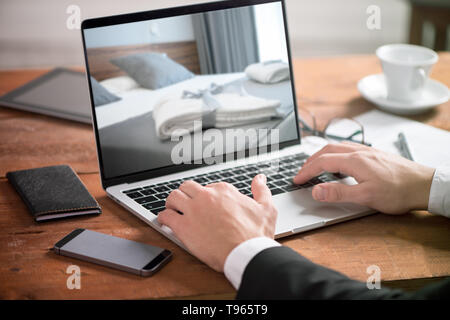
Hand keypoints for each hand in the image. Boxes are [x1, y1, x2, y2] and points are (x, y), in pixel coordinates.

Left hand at [157, 174, 276, 271]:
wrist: (246, 253)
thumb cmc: (256, 234)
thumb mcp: (266, 208)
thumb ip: (261, 191)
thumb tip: (260, 179)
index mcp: (224, 191)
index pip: (208, 186)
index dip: (207, 196)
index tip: (206, 205)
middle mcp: (206, 196)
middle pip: (187, 187)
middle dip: (185, 194)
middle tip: (185, 204)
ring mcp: (193, 210)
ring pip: (173, 197)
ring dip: (171, 203)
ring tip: (172, 210)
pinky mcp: (183, 226)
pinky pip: (165, 216)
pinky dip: (162, 219)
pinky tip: (164, 222)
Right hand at [293, 142, 434, 213]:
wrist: (425, 185)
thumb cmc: (399, 191)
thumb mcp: (366, 197)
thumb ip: (338, 193)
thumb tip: (316, 190)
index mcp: (355, 161)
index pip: (322, 162)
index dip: (307, 171)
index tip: (297, 179)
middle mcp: (360, 152)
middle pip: (327, 150)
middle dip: (310, 160)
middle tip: (301, 172)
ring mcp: (368, 151)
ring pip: (337, 147)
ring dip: (322, 155)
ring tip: (315, 165)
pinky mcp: (374, 155)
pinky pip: (348, 149)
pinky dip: (335, 154)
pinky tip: (339, 163)